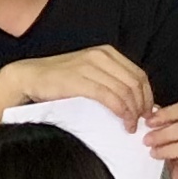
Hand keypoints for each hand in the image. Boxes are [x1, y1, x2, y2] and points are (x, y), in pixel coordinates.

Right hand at [0, 47, 154, 126]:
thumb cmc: (58, 79)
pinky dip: (121, 112)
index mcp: (106, 53)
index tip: (147, 112)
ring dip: (133, 112)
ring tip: (131, 126)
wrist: (29, 77)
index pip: (138, 74)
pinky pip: (110, 97)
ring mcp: (90, 67)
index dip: (148, 95)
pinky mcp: (81, 81)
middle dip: (142, 105)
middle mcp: (101, 56)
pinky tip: (122, 122)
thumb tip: (134, 100)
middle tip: (141, 122)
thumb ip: (110, 81)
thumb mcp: (89, 72)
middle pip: (135, 83)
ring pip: (125, 91)